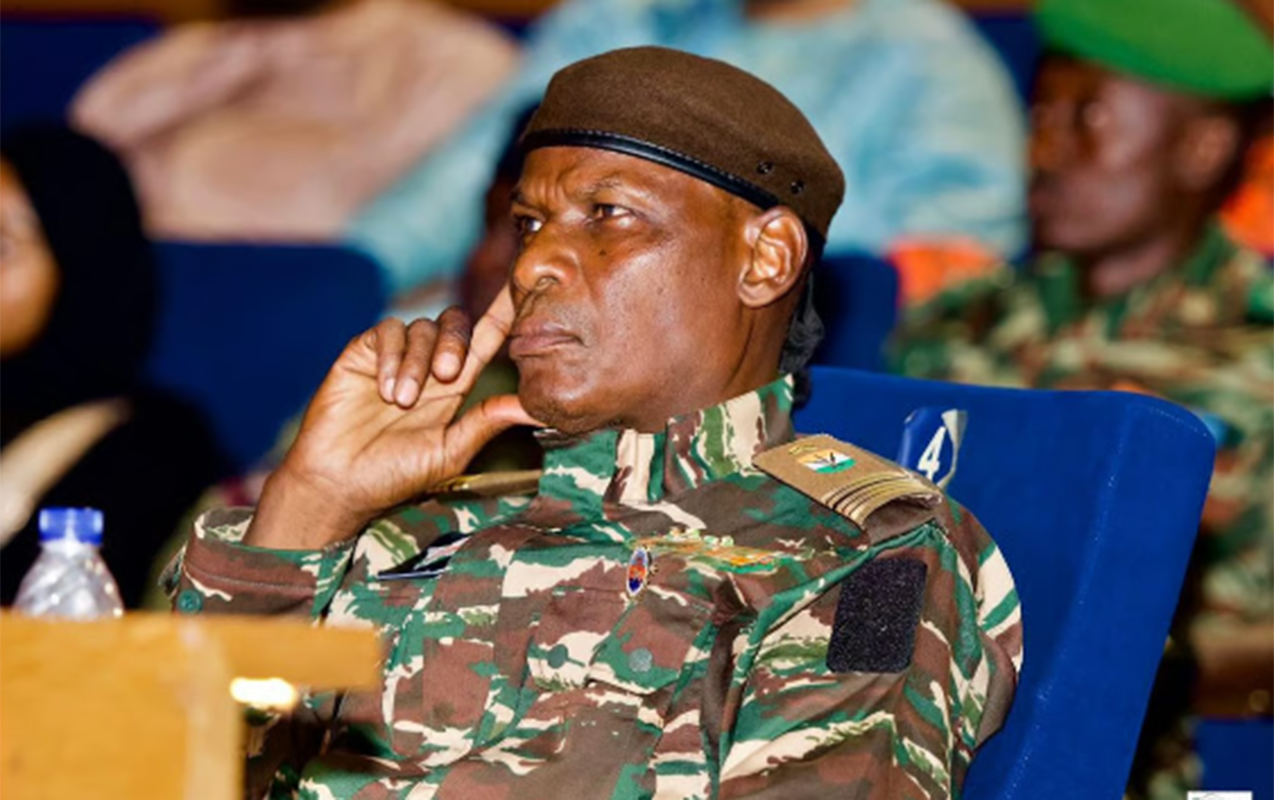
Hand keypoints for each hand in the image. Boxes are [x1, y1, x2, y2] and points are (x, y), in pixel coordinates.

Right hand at [245, 287, 538, 548]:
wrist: (338, 482)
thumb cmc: (394, 476)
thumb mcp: (450, 451)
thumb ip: (486, 422)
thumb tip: (535, 407)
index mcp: (455, 387)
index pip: (486, 340)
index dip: (503, 312)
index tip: (520, 287)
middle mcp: (427, 366)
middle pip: (456, 323)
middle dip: (456, 342)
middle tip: (446, 375)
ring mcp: (395, 357)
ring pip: (421, 328)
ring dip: (417, 362)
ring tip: (402, 401)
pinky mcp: (363, 353)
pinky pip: (387, 332)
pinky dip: (392, 356)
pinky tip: (385, 389)